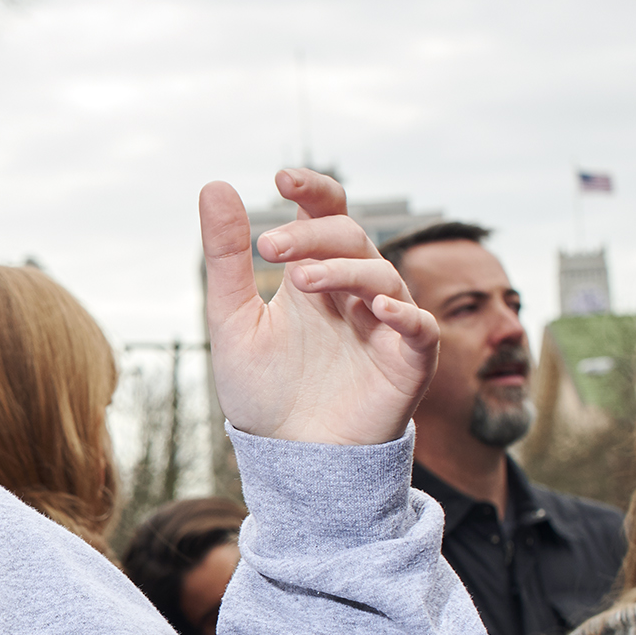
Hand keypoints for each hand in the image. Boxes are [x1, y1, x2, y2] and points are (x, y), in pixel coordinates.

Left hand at [201, 169, 436, 446]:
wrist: (287, 455)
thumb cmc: (262, 388)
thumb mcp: (231, 320)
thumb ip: (225, 257)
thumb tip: (215, 185)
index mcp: (315, 274)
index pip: (327, 214)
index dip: (313, 190)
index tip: (281, 179)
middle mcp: (354, 291)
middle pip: (352, 237)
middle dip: (312, 235)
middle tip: (268, 249)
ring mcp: (384, 323)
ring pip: (382, 274)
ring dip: (342, 269)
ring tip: (299, 281)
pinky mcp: (407, 362)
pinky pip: (420, 327)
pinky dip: (403, 312)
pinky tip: (375, 306)